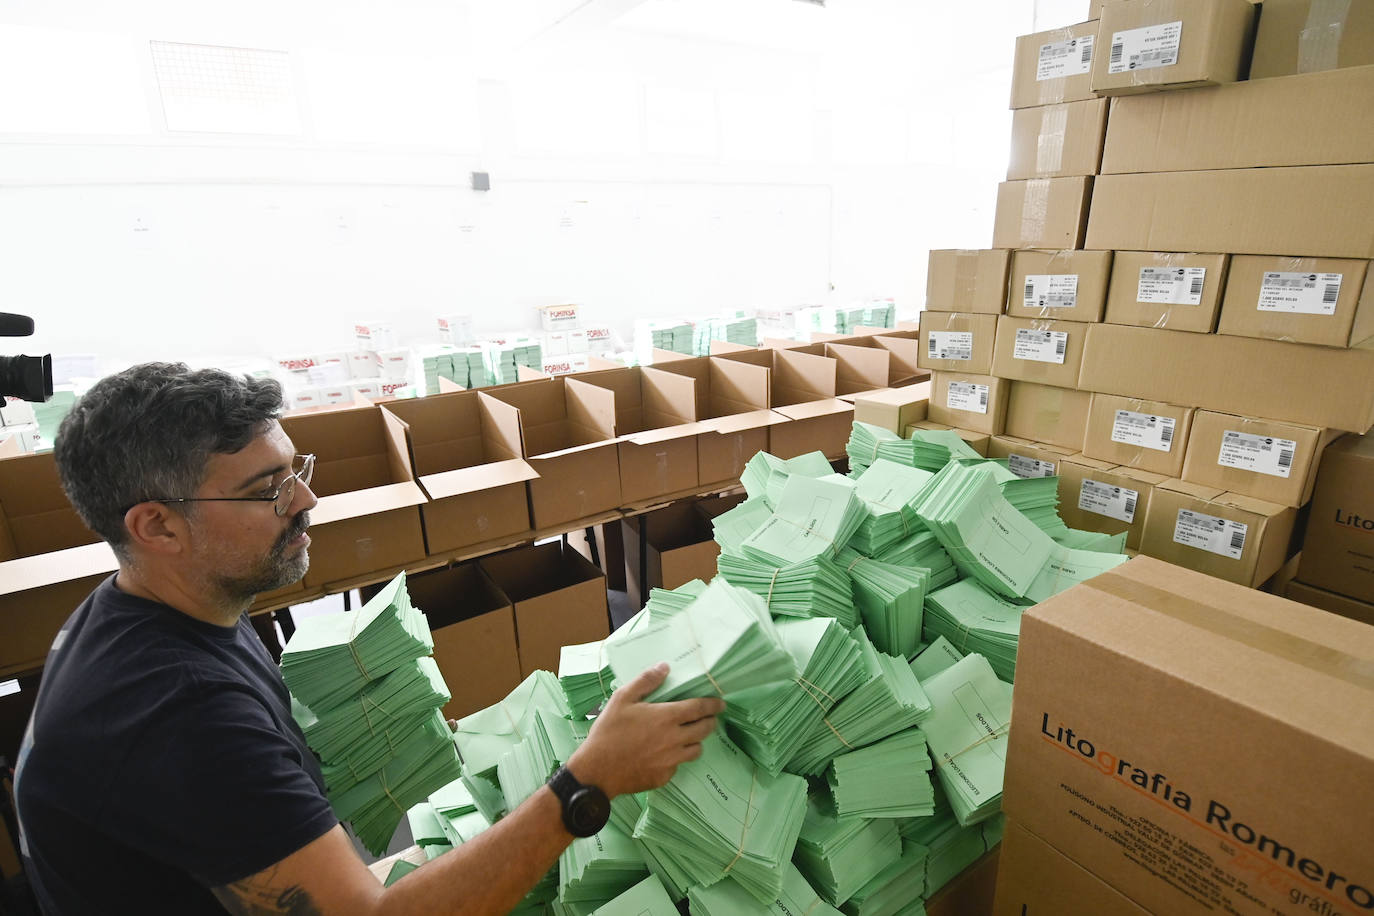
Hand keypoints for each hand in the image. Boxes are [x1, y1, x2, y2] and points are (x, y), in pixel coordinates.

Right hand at [566, 663, 723, 797]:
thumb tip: (665, 667)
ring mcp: (671, 760)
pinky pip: (678, 765)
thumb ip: (646, 681)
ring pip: (696, 749)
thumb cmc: (608, 731)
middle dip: (710, 721)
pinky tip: (664, 754)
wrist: (597, 770)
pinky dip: (676, 758)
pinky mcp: (664, 776)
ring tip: (688, 736)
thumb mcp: (622, 699)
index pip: (700, 708)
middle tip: (709, 718)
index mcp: (666, 717)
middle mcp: (674, 739)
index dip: (713, 705)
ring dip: (696, 740)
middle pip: (705, 729)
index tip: (720, 703)